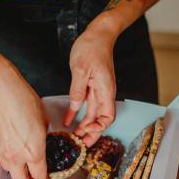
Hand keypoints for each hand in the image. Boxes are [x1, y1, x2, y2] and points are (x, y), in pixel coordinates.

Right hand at [0, 59, 48, 178]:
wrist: (1, 93)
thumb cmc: (24, 102)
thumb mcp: (44, 121)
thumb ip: (43, 137)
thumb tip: (42, 140)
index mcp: (34, 152)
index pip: (39, 176)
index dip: (44, 178)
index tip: (46, 176)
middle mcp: (17, 156)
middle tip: (33, 174)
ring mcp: (2, 151)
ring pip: (9, 170)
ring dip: (16, 169)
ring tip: (21, 160)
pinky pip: (1, 157)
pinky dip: (7, 157)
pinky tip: (12, 147)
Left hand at [64, 19, 118, 146]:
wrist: (98, 34)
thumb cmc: (92, 47)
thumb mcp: (81, 69)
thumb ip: (78, 91)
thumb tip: (75, 109)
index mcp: (106, 90)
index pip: (108, 116)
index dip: (100, 127)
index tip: (87, 131)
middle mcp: (104, 92)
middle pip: (101, 119)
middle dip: (92, 133)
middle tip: (81, 144)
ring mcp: (99, 90)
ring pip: (94, 114)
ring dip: (85, 126)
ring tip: (75, 136)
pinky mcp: (92, 86)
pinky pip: (86, 104)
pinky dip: (78, 114)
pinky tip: (69, 121)